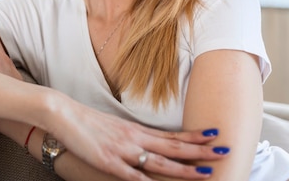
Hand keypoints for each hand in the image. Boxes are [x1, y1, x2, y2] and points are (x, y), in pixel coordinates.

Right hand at [49, 100, 228, 179]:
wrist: (63, 114)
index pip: (171, 134)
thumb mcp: (114, 127)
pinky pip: (133, 175)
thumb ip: (131, 136)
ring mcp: (123, 150)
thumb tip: (146, 143)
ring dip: (185, 170)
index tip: (214, 134)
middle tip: (225, 151)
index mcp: (136, 130)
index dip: (194, 136)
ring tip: (207, 174)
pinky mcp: (109, 162)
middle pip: (173, 146)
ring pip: (161, 162)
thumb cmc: (86, 121)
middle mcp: (135, 138)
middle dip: (200, 151)